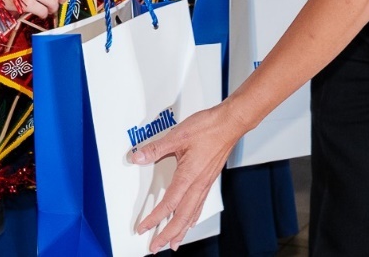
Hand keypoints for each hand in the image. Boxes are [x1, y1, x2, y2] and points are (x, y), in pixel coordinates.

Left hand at [131, 103, 243, 251]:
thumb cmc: (208, 128)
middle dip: (167, 234)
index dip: (154, 219)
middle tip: (156, 247)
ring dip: (181, 231)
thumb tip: (138, 157)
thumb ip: (156, 148)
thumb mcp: (177, 135)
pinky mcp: (209, 179)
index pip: (168, 204)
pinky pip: (199, 205)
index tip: (143, 228)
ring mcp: (205, 183)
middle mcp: (198, 184)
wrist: (230, 124)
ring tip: (174, 243)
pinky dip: (192, 217)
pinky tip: (191, 221)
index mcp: (188, 176)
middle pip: (181, 217)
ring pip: (191, 214)